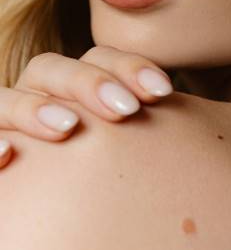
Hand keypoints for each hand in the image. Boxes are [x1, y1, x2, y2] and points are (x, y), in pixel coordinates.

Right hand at [0, 46, 172, 167]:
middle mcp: (36, 94)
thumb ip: (141, 115)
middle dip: (89, 83)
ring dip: (36, 110)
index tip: (163, 90)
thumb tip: (179, 104)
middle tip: (125, 109)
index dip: (130, 67)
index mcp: (73, 83)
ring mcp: (8, 116)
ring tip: (67, 127)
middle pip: (51, 69)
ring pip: (8, 99)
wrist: (46, 204)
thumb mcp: (121, 136)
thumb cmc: (101, 163)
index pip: (99, 59)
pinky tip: (7, 155)